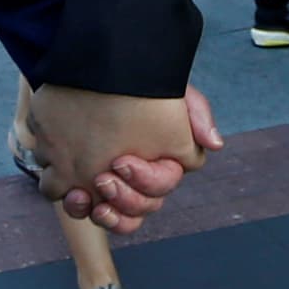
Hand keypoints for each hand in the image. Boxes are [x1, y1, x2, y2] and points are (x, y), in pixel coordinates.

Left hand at [28, 83, 220, 231]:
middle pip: (142, 209)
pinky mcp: (81, 183)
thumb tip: (215, 145)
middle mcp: (139, 180)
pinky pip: (83, 210)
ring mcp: (111, 186)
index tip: (122, 161)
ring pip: (116, 219)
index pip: (163, 185)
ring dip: (106, 217)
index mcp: (162, 161)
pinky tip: (73, 194)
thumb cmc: (136, 81)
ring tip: (85, 196)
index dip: (147, 180)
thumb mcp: (170, 89)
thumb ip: (196, 114)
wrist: (92, 69)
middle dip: (124, 198)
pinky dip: (79, 208)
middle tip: (103, 178)